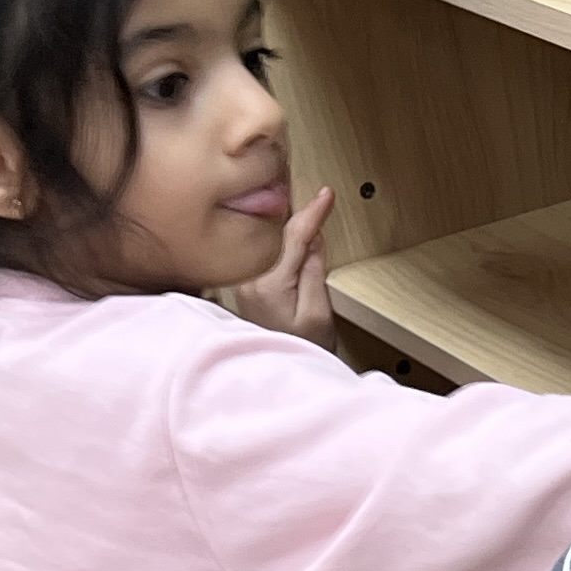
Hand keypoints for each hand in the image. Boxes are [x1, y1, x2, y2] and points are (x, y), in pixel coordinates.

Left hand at [240, 182, 334, 342]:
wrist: (279, 374)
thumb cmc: (302, 350)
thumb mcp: (319, 313)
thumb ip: (314, 271)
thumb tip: (314, 237)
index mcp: (267, 284)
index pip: (292, 236)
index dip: (312, 213)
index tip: (326, 196)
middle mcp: (248, 278)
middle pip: (276, 233)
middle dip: (298, 213)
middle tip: (320, 198)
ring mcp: (244, 280)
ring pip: (269, 240)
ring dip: (289, 225)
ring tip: (309, 213)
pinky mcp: (245, 283)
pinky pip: (265, 252)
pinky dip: (281, 240)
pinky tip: (293, 236)